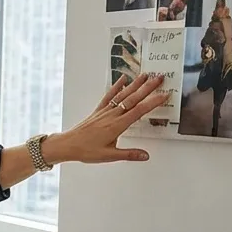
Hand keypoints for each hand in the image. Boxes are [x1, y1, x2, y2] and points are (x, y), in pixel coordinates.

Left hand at [43, 74, 166, 165]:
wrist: (67, 145)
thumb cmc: (85, 150)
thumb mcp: (109, 156)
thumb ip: (129, 155)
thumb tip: (145, 155)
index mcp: (116, 125)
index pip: (139, 111)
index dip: (153, 102)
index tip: (164, 94)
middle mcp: (111, 115)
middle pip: (133, 98)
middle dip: (148, 88)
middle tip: (160, 78)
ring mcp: (104, 111)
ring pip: (122, 95)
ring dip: (135, 84)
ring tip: (146, 75)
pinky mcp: (98, 111)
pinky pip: (108, 96)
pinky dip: (116, 86)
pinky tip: (122, 79)